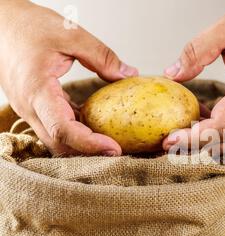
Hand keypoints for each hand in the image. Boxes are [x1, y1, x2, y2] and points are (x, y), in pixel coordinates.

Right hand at [0, 0, 137, 155]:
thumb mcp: (70, 34)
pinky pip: (55, 126)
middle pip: (60, 143)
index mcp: (36, 91)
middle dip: (88, 152)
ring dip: (82, 143)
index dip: (90, 144)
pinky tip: (95, 124)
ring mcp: (30, 109)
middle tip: (118, 150)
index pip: (63, 130)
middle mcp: (30, 106)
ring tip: (110, 140)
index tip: (114, 149)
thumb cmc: (27, 25)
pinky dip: (75, 130)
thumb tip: (128, 75)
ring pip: (56, 138)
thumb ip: (101, 56)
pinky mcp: (34, 106)